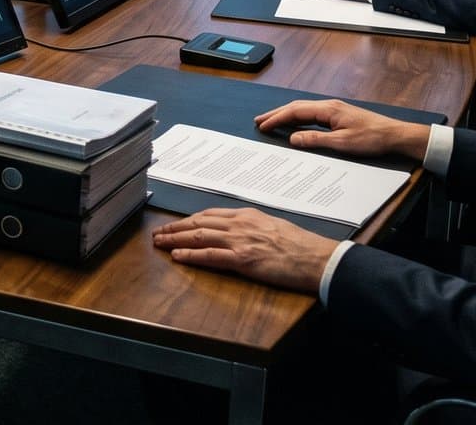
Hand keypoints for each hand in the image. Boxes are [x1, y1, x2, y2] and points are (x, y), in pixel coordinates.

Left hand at [152, 208, 337, 293]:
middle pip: (198, 223)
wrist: (317, 258)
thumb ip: (253, 227)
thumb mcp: (273, 226)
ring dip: (176, 239)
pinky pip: (210, 256)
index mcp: (247, 215)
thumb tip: (239, 231)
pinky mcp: (243, 260)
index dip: (188, 220)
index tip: (175, 224)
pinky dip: (191, 255)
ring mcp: (240, 241)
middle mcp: (240, 224)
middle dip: (175, 228)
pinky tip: (177, 256)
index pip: (209, 215)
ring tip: (159, 242)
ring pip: (199, 236)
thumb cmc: (301, 246)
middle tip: (158, 232)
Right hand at [254, 99, 430, 161]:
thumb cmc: (372, 139)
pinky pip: (312, 113)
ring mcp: (335, 109)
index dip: (277, 118)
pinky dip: (299, 117)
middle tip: (259, 120)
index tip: (262, 125)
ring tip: (272, 121)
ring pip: (304, 109)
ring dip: (286, 114)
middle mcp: (329, 106)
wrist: (395, 135)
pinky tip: (296, 123)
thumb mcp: (342, 144)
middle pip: (297, 107)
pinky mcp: (340, 115)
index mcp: (328, 110)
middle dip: (276, 113)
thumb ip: (315, 140)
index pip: (295, 112)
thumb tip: (293, 138)